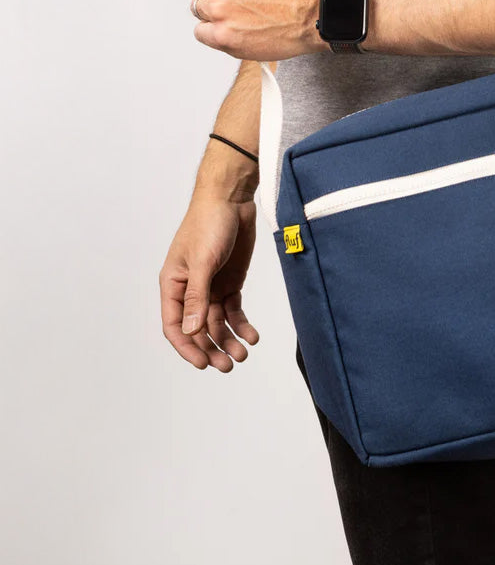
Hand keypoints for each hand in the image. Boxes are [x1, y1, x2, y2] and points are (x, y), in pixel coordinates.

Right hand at [159, 191, 259, 371]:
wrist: (232, 200)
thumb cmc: (208, 223)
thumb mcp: (201, 261)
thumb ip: (196, 297)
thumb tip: (191, 330)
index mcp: (172, 284)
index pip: (174, 325)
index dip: (187, 347)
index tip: (204, 363)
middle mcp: (189, 289)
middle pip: (197, 329)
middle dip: (212, 348)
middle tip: (229, 365)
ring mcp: (210, 287)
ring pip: (217, 323)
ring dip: (228, 339)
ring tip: (243, 354)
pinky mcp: (230, 282)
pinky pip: (233, 310)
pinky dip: (241, 324)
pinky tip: (252, 335)